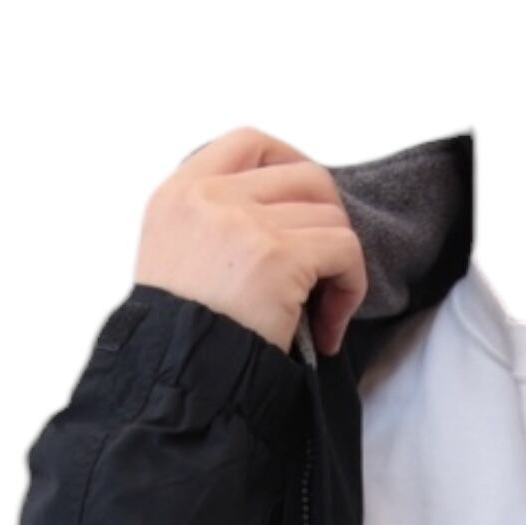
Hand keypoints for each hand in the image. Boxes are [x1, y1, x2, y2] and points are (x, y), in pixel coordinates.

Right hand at [134, 126, 368, 356]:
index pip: (249, 143)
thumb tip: (283, 218)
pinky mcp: (278, 255)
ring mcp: (244, 222)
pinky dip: (350, 289)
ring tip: (320, 315)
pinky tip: (327, 329)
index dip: (292, 166)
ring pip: (330, 216)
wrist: (175, 381)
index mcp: (179, 194)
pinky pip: (345, 250)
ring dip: (338, 267)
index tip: (306, 207)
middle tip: (325, 267)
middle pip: (304, 174)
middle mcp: (208, 197)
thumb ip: (217, 225)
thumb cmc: (180, 341)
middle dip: (328, 219)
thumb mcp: (175, 261)